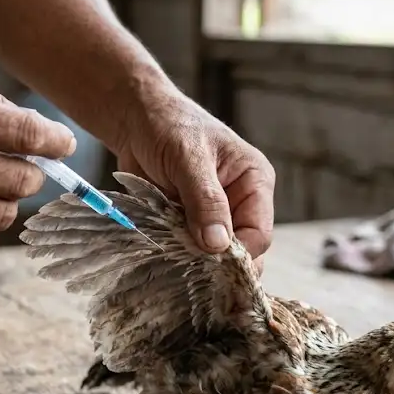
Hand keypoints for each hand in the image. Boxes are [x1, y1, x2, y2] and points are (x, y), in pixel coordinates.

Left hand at [114, 87, 274, 266]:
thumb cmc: (168, 127)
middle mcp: (241, 203)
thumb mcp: (188, 159)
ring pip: (215, 256)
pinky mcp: (190, 224)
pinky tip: (165, 262)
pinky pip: (191, 251)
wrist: (134, 120)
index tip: (209, 265)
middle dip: (218, 264)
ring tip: (175, 267)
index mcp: (254, 182)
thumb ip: (205, 201)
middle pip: (242, 252)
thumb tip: (219, 245)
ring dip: (196, 264)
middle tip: (191, 272)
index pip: (259, 234)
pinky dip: (179, 258)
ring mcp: (215, 217)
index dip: (238, 255)